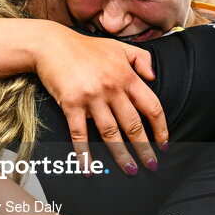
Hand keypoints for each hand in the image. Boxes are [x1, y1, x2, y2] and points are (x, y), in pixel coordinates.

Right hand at [36, 31, 165, 174]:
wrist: (51, 44)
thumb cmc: (85, 48)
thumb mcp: (118, 47)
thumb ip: (141, 59)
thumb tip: (154, 77)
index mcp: (126, 76)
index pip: (151, 106)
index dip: (160, 128)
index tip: (163, 144)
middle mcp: (112, 88)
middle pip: (133, 125)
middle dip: (144, 148)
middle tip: (151, 165)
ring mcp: (91, 97)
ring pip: (110, 133)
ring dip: (121, 155)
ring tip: (130, 170)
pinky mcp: (71, 104)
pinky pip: (80, 133)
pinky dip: (85, 153)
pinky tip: (89, 167)